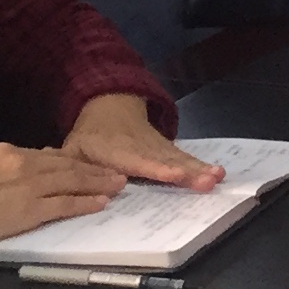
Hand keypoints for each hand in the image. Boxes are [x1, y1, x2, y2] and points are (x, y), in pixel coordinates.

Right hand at [0, 142, 126, 251]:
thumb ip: (6, 165)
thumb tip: (30, 165)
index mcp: (9, 151)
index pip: (48, 156)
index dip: (72, 162)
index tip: (87, 166)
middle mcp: (23, 163)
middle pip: (66, 165)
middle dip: (93, 169)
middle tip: (116, 172)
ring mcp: (28, 186)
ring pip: (71, 181)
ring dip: (97, 183)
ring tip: (117, 184)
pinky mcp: (29, 209)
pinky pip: (64, 204)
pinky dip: (85, 202)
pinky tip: (100, 202)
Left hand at [62, 92, 223, 190]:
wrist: (111, 105)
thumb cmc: (90, 136)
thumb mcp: (73, 149)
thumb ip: (71, 167)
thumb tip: (70, 183)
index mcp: (117, 150)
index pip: (138, 160)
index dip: (155, 167)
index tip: (173, 174)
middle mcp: (143, 148)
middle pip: (167, 160)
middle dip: (187, 171)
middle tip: (208, 181)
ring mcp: (158, 147)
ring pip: (180, 158)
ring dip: (199, 168)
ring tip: (217, 177)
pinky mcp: (168, 149)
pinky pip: (185, 158)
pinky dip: (201, 165)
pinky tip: (218, 173)